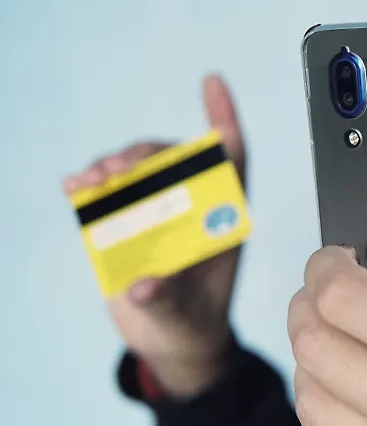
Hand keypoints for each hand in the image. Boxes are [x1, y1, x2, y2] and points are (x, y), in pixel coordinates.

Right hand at [63, 75, 246, 398]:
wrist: (170, 343)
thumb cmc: (191, 324)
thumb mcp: (183, 318)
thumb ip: (167, 301)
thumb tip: (145, 285)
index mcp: (222, 220)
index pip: (231, 161)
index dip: (224, 120)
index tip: (213, 82)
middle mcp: (192, 208)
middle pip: (175, 161)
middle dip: (147, 152)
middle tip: (118, 166)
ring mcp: (157, 214)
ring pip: (140, 172)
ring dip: (116, 166)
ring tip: (93, 178)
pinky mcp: (126, 225)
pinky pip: (108, 195)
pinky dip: (91, 185)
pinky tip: (75, 185)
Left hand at [287, 245, 366, 425]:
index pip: (346, 299)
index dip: (327, 267)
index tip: (335, 258)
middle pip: (312, 343)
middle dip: (307, 303)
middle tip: (326, 292)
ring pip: (308, 396)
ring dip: (311, 357)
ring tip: (336, 340)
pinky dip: (327, 410)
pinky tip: (353, 394)